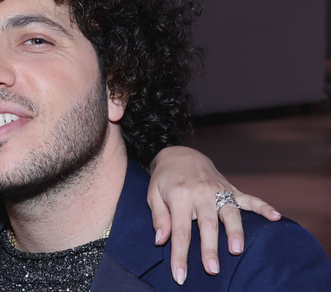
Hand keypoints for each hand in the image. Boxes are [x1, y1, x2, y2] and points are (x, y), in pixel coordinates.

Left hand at [147, 146, 280, 284]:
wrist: (180, 154)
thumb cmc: (165, 179)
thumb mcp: (153, 195)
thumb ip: (159, 218)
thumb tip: (161, 240)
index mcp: (180, 196)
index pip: (180, 231)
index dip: (180, 255)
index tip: (180, 275)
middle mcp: (201, 193)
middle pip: (207, 224)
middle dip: (210, 248)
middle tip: (212, 269)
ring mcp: (218, 190)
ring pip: (229, 212)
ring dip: (235, 232)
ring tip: (237, 250)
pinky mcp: (231, 188)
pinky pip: (249, 198)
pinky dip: (263, 207)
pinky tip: (276, 217)